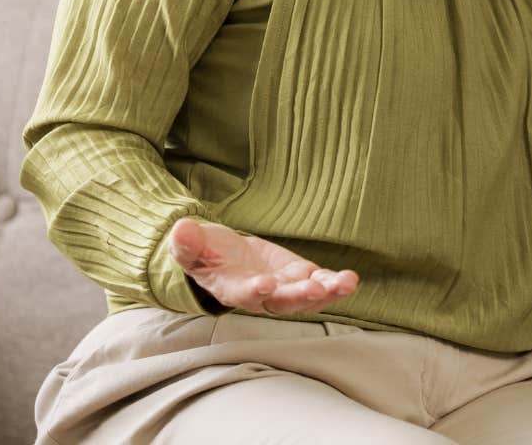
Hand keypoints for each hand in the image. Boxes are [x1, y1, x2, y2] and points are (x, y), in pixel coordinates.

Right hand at [167, 217, 358, 315]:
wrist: (222, 255)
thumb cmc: (204, 252)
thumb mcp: (190, 245)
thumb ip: (187, 242)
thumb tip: (182, 230)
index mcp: (231, 289)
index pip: (243, 295)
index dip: (254, 291)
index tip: (264, 284)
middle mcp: (261, 296)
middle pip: (282, 302)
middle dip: (299, 296)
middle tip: (315, 289)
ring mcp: (284, 288)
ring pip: (307, 297)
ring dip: (327, 293)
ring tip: (345, 284)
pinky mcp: (299, 276)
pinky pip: (320, 283)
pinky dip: (335, 283)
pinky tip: (350, 279)